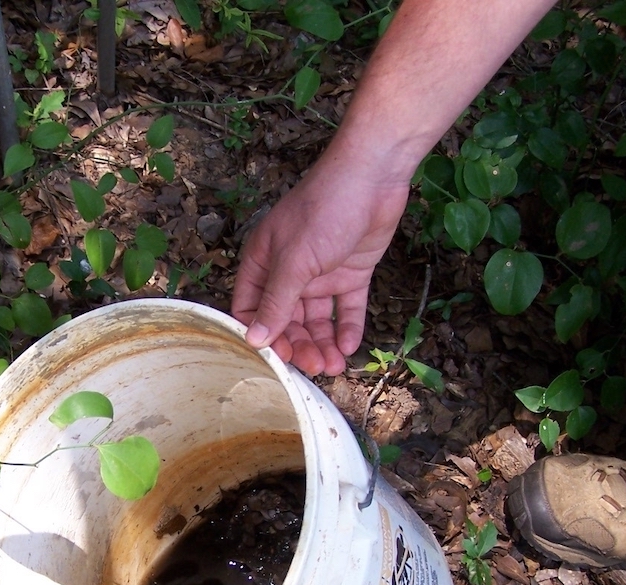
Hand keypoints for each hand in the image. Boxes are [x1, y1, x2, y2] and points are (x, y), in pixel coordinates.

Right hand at [232, 153, 410, 375]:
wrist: (374, 175)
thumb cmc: (325, 208)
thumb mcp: (295, 261)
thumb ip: (276, 302)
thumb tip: (254, 338)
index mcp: (264, 262)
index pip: (251, 308)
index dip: (260, 334)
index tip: (275, 359)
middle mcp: (289, 270)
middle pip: (287, 320)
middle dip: (299, 345)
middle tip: (314, 368)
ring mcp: (321, 272)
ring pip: (316, 319)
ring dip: (323, 343)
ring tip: (334, 366)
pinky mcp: (350, 272)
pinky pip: (345, 308)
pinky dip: (347, 327)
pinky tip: (349, 347)